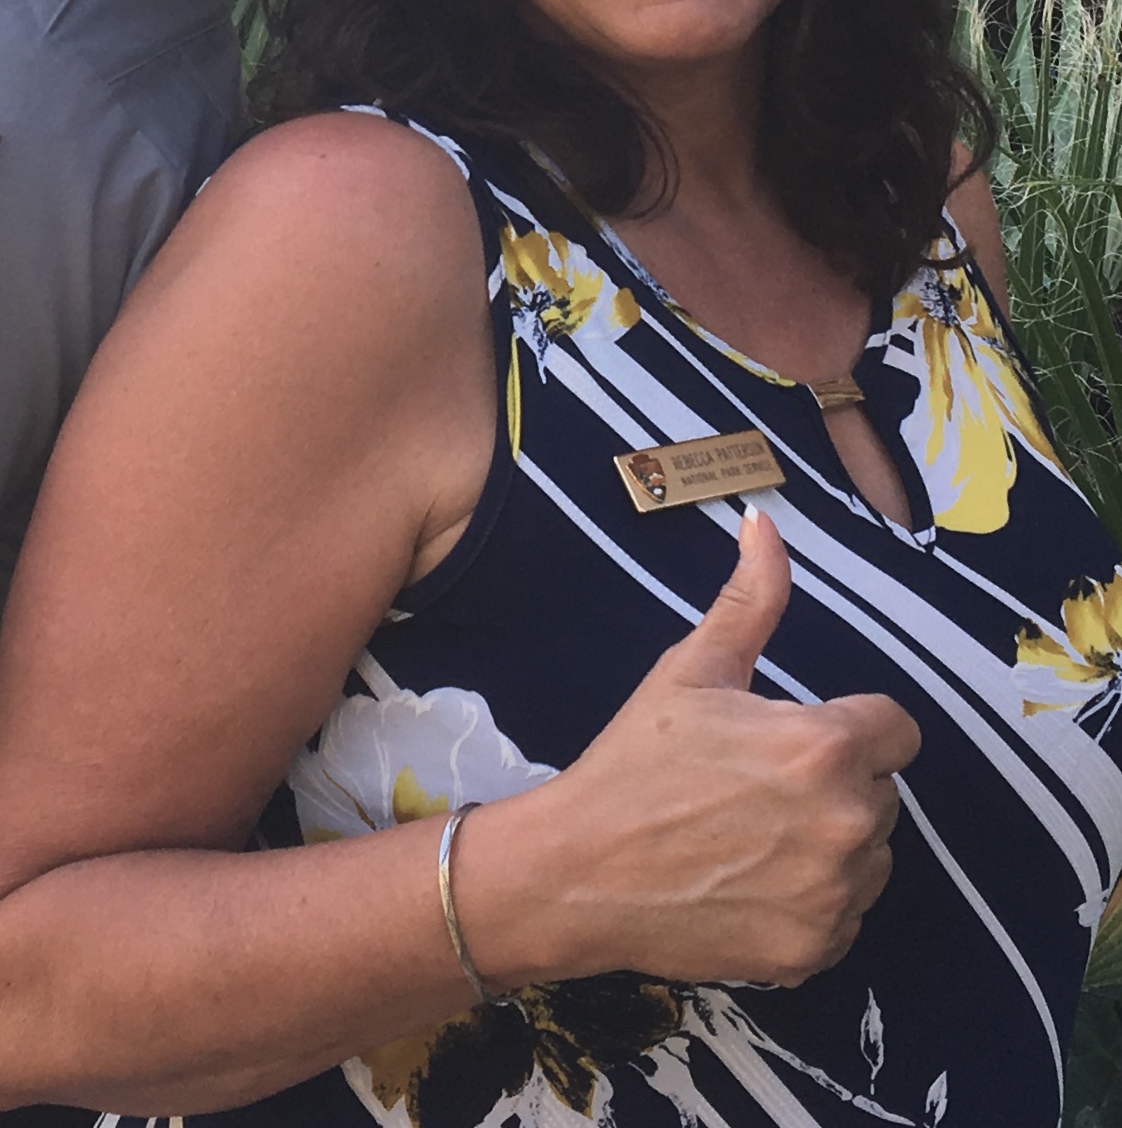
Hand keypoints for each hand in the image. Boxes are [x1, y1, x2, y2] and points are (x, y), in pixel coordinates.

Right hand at [492, 509, 919, 988]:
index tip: (793, 736)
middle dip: (834, 782)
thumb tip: (765, 523)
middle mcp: (848, 823)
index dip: (847, 726)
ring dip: (830, 843)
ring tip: (751, 834)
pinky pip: (844, 914)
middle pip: (882, 792)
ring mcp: (836, 896)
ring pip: (869, 856)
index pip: (896, 729)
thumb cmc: (635, 763)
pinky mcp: (817, 951)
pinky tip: (748, 882)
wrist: (578, 872)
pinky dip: (810, 901)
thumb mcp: (691, 670)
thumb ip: (749, 599)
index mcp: (825, 746)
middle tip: (755, 785)